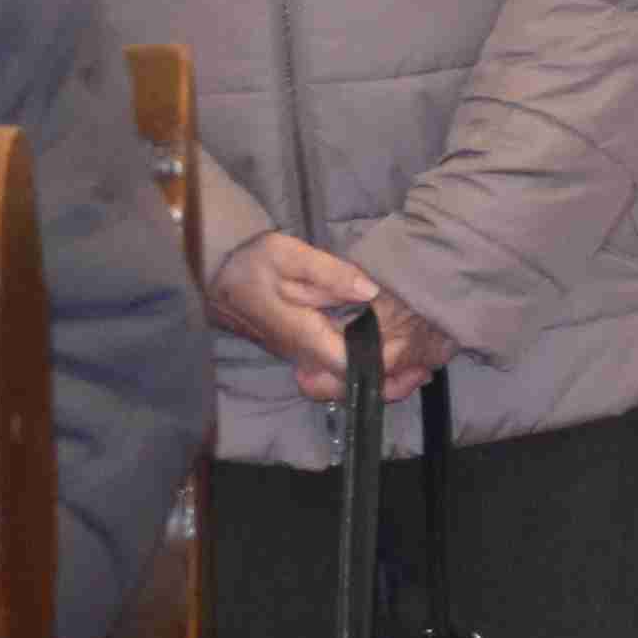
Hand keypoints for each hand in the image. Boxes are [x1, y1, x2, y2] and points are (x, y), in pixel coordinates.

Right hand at [208, 229, 459, 404]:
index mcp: (302, 335)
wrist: (211, 271)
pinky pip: (335, 365)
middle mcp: (302, 353)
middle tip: (426, 370)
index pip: (347, 364)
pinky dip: (363, 364)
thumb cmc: (248, 262)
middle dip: (387, 382)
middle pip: (348, 381)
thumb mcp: (286, 254)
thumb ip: (329, 273)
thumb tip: (370, 290)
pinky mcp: (300, 346)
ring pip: (342, 377)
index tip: (415, 360)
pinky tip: (387, 352)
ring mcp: (299, 353)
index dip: (382, 367)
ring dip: (379, 376)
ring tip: (417, 368)